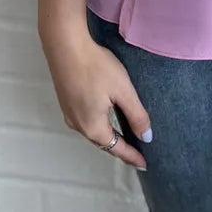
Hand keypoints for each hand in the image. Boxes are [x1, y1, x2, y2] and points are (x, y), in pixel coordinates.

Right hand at [40, 25, 151, 171]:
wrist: (65, 46)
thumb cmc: (96, 67)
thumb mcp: (123, 91)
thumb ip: (136, 115)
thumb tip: (146, 137)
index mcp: (93, 126)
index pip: (116, 148)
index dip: (132, 156)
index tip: (144, 164)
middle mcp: (78, 125)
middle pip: (103, 142)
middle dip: (120, 148)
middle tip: (136, 153)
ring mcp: (69, 112)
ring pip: (93, 131)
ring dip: (109, 136)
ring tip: (124, 137)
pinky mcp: (66, 101)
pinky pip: (85, 120)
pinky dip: (99, 125)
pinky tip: (106, 117)